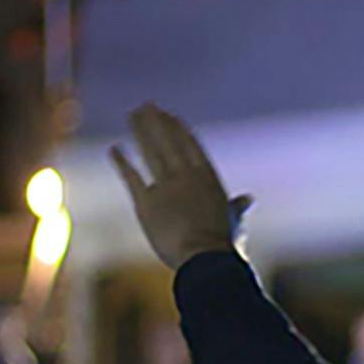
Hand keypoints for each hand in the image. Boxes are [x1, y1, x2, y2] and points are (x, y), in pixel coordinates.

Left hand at [110, 103, 250, 269]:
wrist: (204, 258)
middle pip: (168, 141)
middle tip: (146, 105)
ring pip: (151, 151)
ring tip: (132, 114)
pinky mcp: (146, 203)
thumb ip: (236, 206)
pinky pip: (132, 177)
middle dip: (157, 121)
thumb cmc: (223, 245)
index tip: (168, 115)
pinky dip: (122, 162)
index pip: (190, 145)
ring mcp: (166, 187)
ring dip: (141, 130)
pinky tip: (115, 148)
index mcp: (208, 178)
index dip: (177, 128)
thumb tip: (248, 199)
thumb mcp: (234, 221)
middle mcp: (186, 176)